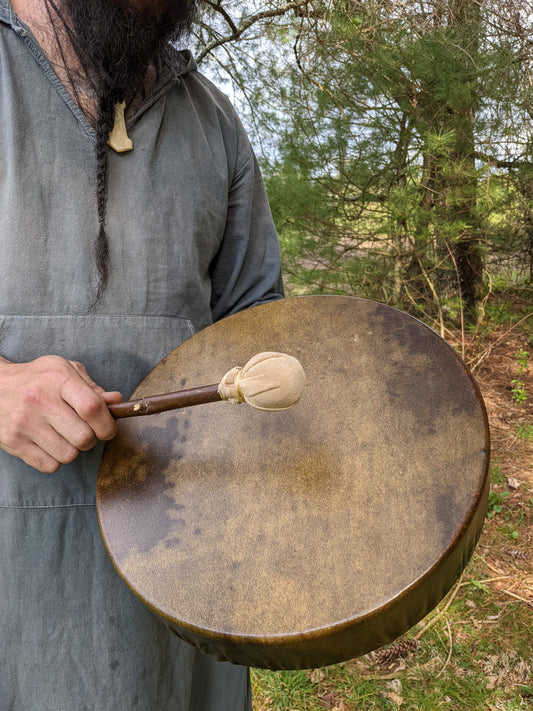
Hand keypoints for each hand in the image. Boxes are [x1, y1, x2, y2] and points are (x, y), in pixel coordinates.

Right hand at [0, 355, 121, 472]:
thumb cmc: (38, 379)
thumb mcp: (65, 370)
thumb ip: (92, 388)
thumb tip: (116, 402)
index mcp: (58, 379)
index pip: (92, 408)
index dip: (107, 424)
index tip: (108, 428)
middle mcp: (40, 400)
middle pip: (84, 437)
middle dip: (92, 439)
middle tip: (85, 431)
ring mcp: (25, 423)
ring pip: (69, 455)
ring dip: (73, 450)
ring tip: (65, 436)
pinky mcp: (14, 442)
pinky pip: (50, 465)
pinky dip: (55, 459)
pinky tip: (49, 443)